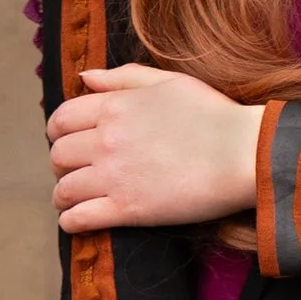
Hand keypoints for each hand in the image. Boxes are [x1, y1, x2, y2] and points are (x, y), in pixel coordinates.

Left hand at [50, 64, 260, 231]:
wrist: (243, 154)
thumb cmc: (212, 114)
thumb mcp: (168, 81)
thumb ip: (123, 78)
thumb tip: (83, 77)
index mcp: (114, 107)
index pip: (62, 119)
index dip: (58, 132)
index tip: (67, 140)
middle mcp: (106, 140)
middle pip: (58, 155)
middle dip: (62, 164)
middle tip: (74, 171)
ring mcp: (114, 176)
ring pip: (64, 188)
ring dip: (63, 195)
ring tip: (73, 199)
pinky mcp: (127, 210)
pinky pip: (80, 218)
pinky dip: (70, 222)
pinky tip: (74, 222)